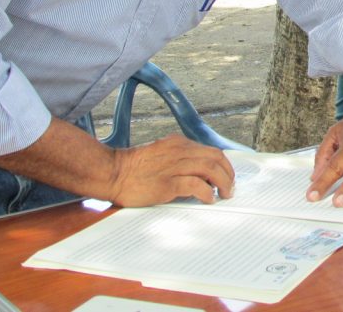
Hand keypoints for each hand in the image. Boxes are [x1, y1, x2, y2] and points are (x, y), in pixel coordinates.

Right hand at [108, 134, 235, 207]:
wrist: (112, 172)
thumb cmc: (134, 168)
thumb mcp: (162, 155)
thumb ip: (180, 160)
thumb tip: (200, 176)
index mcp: (178, 143)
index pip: (211, 151)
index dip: (224, 165)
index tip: (227, 176)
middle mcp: (179, 151)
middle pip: (216, 158)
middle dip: (228, 174)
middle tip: (230, 188)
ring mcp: (174, 166)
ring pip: (210, 169)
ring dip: (223, 183)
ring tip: (224, 194)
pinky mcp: (168, 183)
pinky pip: (196, 185)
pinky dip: (207, 193)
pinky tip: (208, 199)